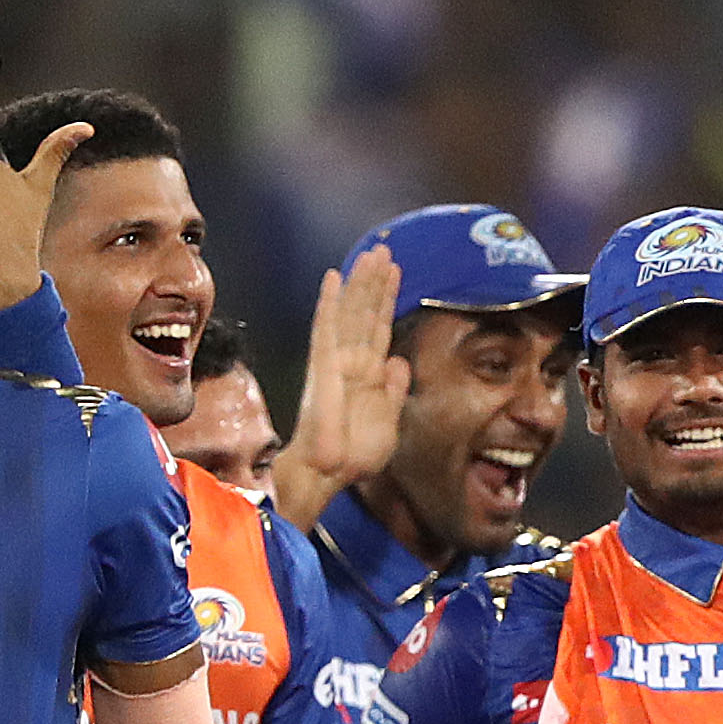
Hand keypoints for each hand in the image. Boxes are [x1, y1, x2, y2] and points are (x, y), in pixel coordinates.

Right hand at [273, 245, 406, 530]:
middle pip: (366, 312)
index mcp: (369, 374)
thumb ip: (394, 389)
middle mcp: (352, 361)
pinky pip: (327, 327)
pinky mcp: (323, 365)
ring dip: (361, 282)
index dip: (388, 299)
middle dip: (375, 281)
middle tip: (383, 250)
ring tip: (371, 254)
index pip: (380, 328)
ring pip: (351, 311)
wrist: (331, 472)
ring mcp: (337, 360)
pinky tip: (333, 277)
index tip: (396, 272)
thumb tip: (399, 361)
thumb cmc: (356, 455)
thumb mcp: (389, 420)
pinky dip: (330, 301)